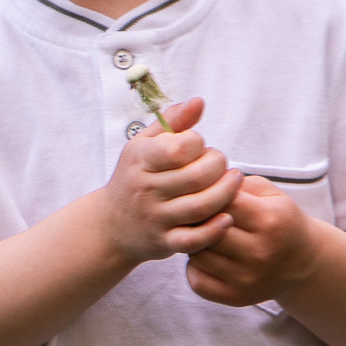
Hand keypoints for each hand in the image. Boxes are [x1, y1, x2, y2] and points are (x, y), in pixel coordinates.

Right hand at [99, 97, 242, 263]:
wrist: (111, 225)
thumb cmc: (134, 177)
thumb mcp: (143, 145)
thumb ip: (172, 121)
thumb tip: (198, 102)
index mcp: (140, 160)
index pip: (181, 147)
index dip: (199, 143)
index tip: (200, 147)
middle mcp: (145, 189)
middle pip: (197, 177)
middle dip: (219, 166)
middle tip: (222, 165)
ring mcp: (155, 218)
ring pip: (201, 206)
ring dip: (226, 193)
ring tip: (234, 182)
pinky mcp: (164, 243)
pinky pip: (194, 239)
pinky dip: (215, 229)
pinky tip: (227, 217)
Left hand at [183, 178, 318, 307]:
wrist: (303, 263)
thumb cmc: (280, 220)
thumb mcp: (269, 194)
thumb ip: (235, 185)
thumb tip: (199, 188)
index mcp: (269, 220)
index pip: (222, 202)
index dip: (209, 195)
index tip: (208, 195)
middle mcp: (259, 252)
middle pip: (206, 230)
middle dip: (198, 219)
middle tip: (200, 216)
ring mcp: (247, 278)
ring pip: (198, 255)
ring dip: (195, 243)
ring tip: (205, 236)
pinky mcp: (236, 297)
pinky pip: (197, 281)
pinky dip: (195, 268)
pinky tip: (206, 258)